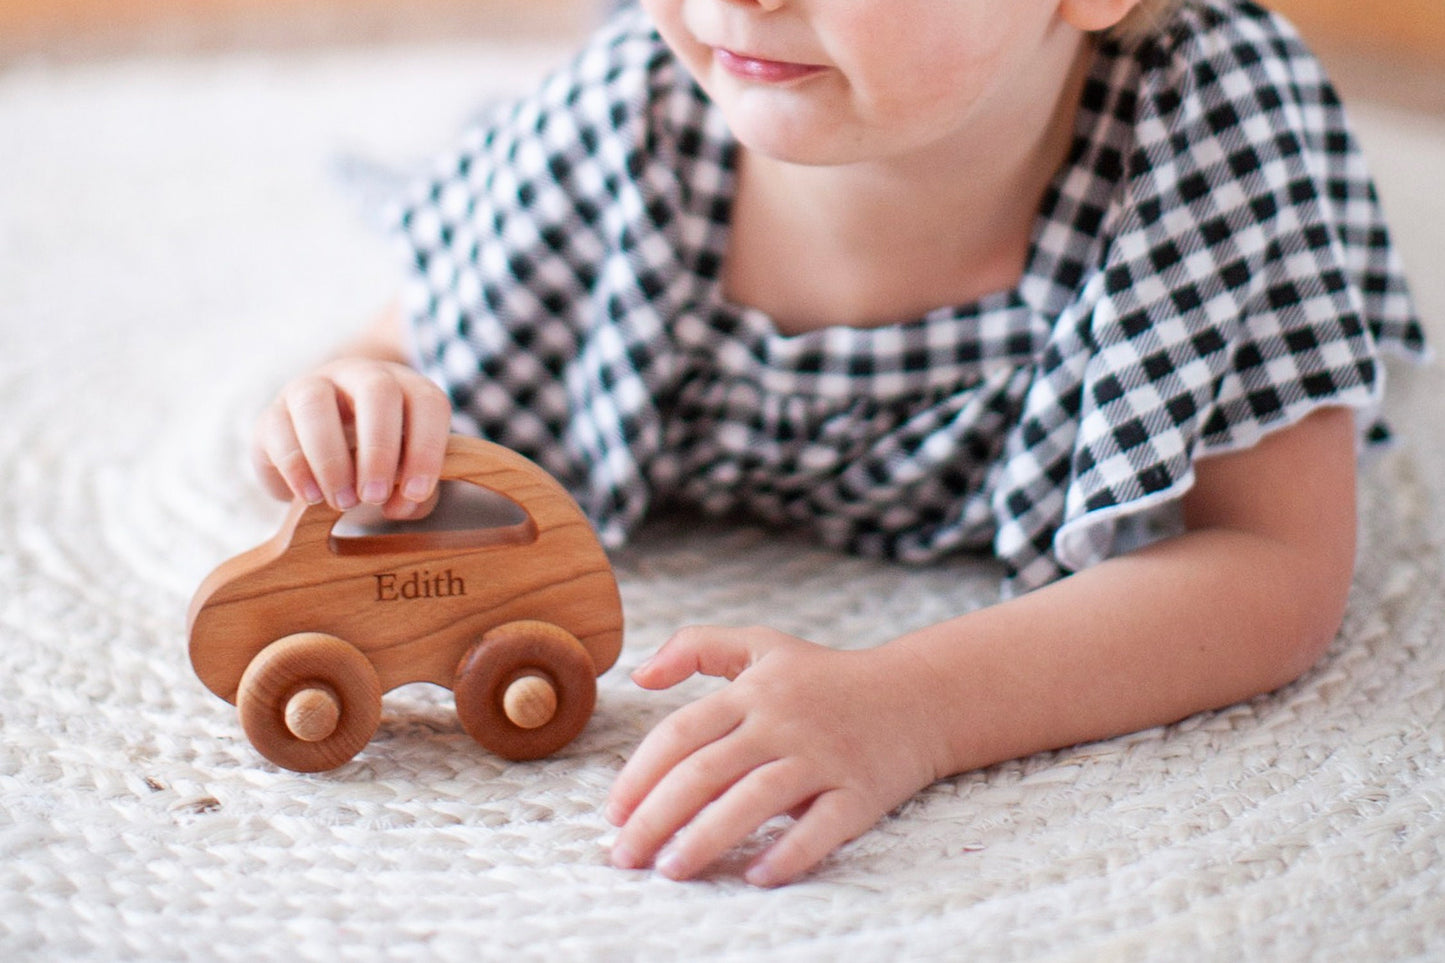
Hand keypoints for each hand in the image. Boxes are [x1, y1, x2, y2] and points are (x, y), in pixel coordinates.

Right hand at [251, 357, 451, 516]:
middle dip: (379, 448)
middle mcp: (361, 376)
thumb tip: (399, 505)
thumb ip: (414, 494)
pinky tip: (312, 496)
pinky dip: (296, 466)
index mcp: (406, 388)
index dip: (426, 448)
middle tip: (375, 497)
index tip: (415, 491)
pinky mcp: (274, 412)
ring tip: (342, 501)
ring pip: (317, 402)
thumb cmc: (380, 463)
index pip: (427, 403)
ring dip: (331, 458)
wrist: (323, 451)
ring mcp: (313, 387)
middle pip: (377, 391)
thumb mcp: (405, 477)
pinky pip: (279, 428)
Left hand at [605, 627, 948, 886]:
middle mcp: (783, 723)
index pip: (680, 734)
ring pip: (755, 801)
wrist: (918, 696)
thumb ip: (696, 647)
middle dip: (656, 818)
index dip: (640, 775)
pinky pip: (822, 827)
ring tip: (670, 870)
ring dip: (706, 839)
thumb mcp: (761, 646)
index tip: (613, 814)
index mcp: (752, 692)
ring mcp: (823, 758)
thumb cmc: (827, 676)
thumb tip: (639, 675)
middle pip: (705, 772)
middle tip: (625, 856)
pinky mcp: (860, 792)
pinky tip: (755, 877)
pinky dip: (790, 853)